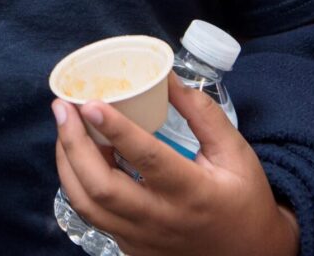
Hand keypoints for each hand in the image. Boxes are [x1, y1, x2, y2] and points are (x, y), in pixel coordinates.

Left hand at [53, 75, 299, 255]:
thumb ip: (202, 113)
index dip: (116, 130)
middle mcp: (161, 219)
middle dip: (74, 144)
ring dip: (68, 162)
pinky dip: (77, 183)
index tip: (90, 103)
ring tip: (64, 126)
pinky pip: (94, 216)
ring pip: (88, 205)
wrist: (251, 255)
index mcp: (192, 192)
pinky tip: (79, 155)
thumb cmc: (244, 198)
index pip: (148, 159)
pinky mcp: (131, 247)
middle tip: (62, 107)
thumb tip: (167, 76)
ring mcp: (142, 238)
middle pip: (102, 187)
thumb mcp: (234, 152)